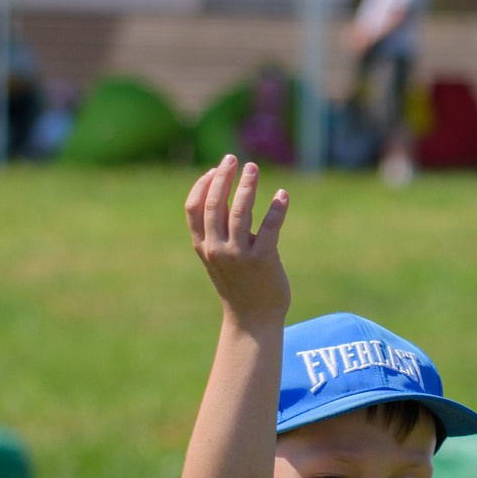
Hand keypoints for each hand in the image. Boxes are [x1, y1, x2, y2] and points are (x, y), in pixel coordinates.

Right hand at [184, 155, 290, 325]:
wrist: (252, 319)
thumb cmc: (238, 283)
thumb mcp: (219, 256)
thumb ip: (219, 230)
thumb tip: (228, 193)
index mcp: (204, 246)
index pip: (194, 208)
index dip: (202, 185)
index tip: (214, 169)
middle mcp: (217, 249)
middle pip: (216, 204)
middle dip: (224, 177)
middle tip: (234, 158)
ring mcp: (239, 255)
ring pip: (240, 211)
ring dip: (247, 185)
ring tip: (253, 168)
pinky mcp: (263, 260)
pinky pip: (270, 227)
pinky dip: (277, 208)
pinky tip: (282, 195)